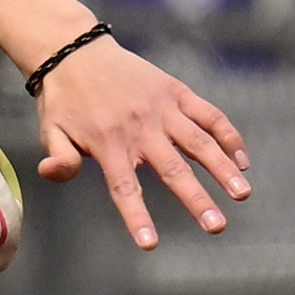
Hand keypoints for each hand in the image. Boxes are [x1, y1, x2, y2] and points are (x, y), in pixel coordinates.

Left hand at [33, 33, 250, 247]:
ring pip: (200, 142)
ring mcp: (162, 108)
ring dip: (223, 169)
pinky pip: (209, 115)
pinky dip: (228, 136)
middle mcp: (140, 127)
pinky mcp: (176, 92)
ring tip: (242, 194)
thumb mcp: (51, 131)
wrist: (74, 50)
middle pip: (173, 170)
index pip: (125, 188)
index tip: (150, 244)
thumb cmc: (64, 99)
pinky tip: (242, 161)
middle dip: (197, 200)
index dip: (138, 217)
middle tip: (217, 227)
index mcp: (108, 143)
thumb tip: (53, 174)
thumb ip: (58, 157)